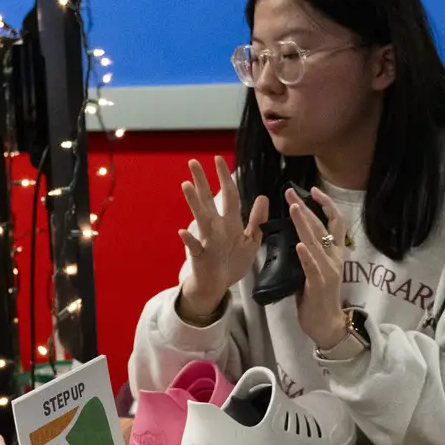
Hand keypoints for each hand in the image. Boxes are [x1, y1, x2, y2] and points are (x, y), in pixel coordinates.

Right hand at [176, 156, 269, 322]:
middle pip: (208, 199)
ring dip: (194, 202)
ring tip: (186, 185)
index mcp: (230, 222)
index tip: (218, 159)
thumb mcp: (252, 241)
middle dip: (202, 181)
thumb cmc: (234, 262)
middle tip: (193, 162)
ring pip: (200, 217)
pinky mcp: (200, 255)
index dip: (225, 177)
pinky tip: (182, 231)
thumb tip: (262, 196)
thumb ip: (257, 221)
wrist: (219, 285)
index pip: (229, 194)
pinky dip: (189, 240)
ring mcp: (206, 239)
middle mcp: (216, 227)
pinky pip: (194, 246)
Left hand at [288, 186, 351, 350]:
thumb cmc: (317, 298)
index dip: (326, 204)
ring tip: (293, 208)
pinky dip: (306, 255)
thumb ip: (308, 254)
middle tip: (290, 192)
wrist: (327, 325)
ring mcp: (328, 271)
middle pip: (322, 226)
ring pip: (317, 242)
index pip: (335, 222)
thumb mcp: (314, 270)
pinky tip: (299, 245)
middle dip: (306, 207)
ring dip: (305, 224)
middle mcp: (334, 258)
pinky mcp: (320, 285)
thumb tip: (295, 237)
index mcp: (334, 253)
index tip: (312, 190)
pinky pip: (313, 267)